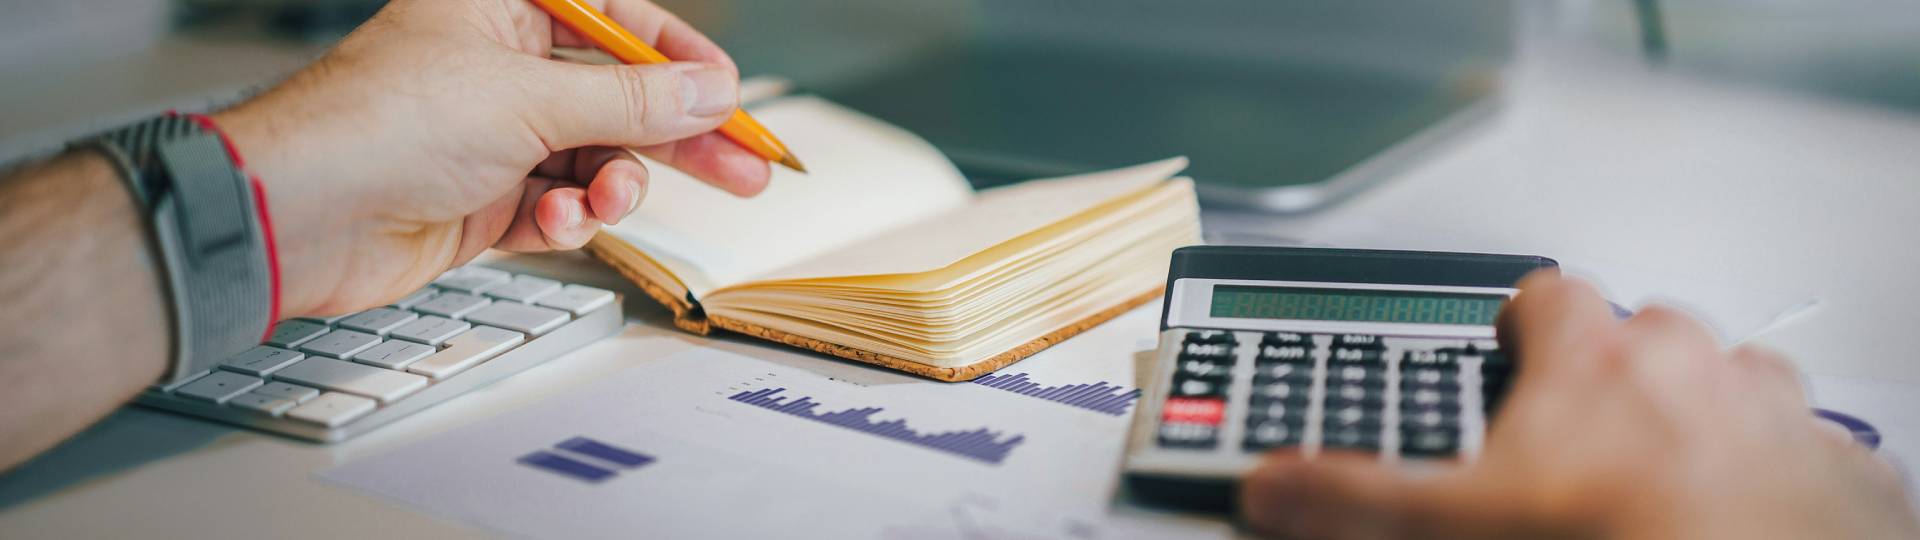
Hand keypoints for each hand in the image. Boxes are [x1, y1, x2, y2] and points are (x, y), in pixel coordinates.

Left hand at [213, 0, 770, 316]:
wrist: (298, 214)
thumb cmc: (377, 125)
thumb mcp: (528, 100)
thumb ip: (632, 101)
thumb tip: (708, 92)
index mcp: (501, 7)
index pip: (619, 22)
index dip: (681, 61)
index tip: (732, 97)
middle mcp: (498, 66)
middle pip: (619, 97)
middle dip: (677, 138)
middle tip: (744, 170)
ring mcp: (492, 135)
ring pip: (595, 159)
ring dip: (611, 187)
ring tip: (605, 202)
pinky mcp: (483, 199)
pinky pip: (558, 207)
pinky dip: (566, 221)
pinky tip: (554, 225)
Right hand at [1238, 273, 1919, 538]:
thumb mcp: (1459, 527)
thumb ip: (1357, 498)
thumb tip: (1275, 486)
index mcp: (1596, 360)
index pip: (1542, 295)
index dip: (1518, 327)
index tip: (1504, 358)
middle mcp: (1695, 365)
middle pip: (1644, 333)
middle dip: (1613, 376)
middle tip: (1577, 446)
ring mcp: (1776, 414)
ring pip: (1736, 382)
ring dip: (1704, 415)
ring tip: (1666, 482)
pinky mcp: (1842, 474)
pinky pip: (1809, 451)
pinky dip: (1779, 477)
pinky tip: (1744, 522)